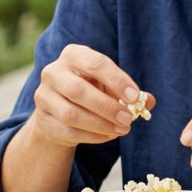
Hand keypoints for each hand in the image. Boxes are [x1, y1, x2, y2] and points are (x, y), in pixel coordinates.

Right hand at [30, 44, 153, 148]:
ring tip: (122, 129)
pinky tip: (108, 136)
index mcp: (73, 55)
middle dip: (107, 107)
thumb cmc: (90, 90)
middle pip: (78, 90)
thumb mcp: (109, 86)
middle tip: (129, 119)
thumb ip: (129, 92)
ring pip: (71, 114)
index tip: (135, 97)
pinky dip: (92, 136)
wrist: (59, 111)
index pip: (95, 64)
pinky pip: (68, 131)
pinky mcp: (43, 120)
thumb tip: (148, 101)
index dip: (117, 81)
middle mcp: (53, 72)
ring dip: (101, 125)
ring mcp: (44, 97)